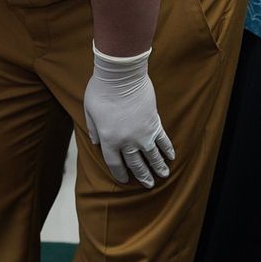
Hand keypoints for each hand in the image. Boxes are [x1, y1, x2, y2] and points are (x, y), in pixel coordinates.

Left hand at [83, 44, 174, 187]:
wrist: (121, 76)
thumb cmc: (101, 91)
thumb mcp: (89, 111)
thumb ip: (93, 129)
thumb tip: (96, 143)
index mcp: (108, 140)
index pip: (115, 163)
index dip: (120, 173)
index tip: (125, 180)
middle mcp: (126, 141)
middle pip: (136, 164)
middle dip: (142, 175)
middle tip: (149, 185)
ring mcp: (142, 133)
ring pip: (152, 155)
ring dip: (158, 167)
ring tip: (163, 175)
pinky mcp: (154, 123)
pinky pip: (163, 140)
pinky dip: (167, 149)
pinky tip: (171, 157)